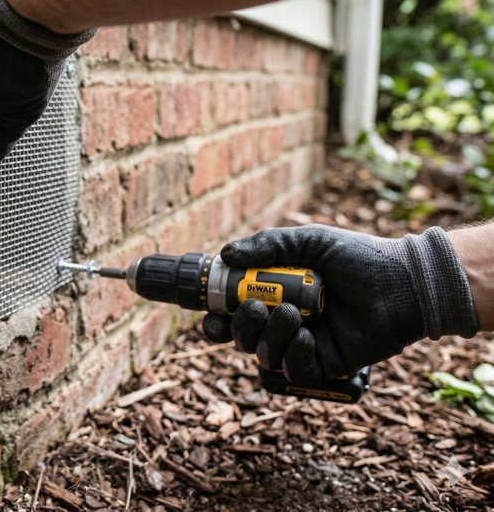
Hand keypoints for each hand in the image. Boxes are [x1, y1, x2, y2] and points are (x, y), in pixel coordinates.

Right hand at [202, 225, 477, 385]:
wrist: (404, 282)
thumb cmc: (358, 258)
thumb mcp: (310, 242)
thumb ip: (267, 245)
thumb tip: (225, 255)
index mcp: (274, 296)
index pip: (232, 314)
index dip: (216, 318)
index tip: (212, 311)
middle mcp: (284, 324)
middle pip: (241, 339)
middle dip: (237, 328)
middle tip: (253, 309)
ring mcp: (304, 347)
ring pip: (264, 357)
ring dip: (268, 337)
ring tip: (290, 314)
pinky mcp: (326, 367)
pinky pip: (294, 374)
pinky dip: (292, 357)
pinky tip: (305, 337)